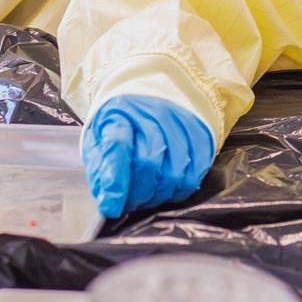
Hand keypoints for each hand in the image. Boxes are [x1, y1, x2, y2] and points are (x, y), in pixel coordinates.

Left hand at [81, 95, 213, 217]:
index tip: (111, 207)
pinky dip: (175, 193)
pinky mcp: (201, 140)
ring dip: (156, 197)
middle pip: (148, 164)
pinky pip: (191, 179)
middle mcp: (154, 116)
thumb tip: (106, 199)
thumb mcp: (100, 135)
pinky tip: (164, 189)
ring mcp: (181, 127)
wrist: (161, 95)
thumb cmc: (125, 121)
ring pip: (172, 176)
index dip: (115, 181)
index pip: (118, 146)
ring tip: (145, 196)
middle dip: (136, 194)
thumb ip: (99, 165)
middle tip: (128, 204)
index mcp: (121, 113)